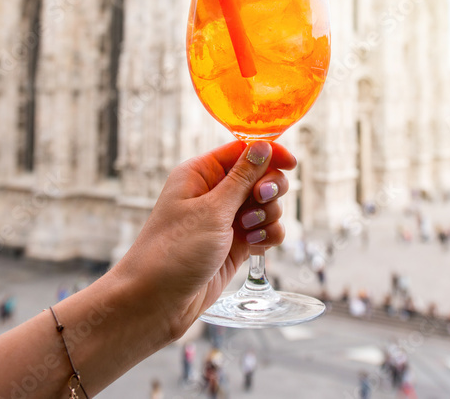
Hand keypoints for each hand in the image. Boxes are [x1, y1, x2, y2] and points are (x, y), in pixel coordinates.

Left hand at [111, 141, 294, 339]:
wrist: (157, 302)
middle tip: (261, 200)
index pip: (243, 151)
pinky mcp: (236, 244)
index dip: (269, 154)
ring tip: (248, 231)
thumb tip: (264, 146)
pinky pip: (265, 230)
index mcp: (200, 173)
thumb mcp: (212, 210)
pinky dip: (268, 235)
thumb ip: (243, 178)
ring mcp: (226, 219)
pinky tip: (255, 246)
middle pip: (261, 176)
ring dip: (268, 215)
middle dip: (269, 189)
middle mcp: (214, 193)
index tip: (292, 164)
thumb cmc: (174, 252)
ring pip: (266, 205)